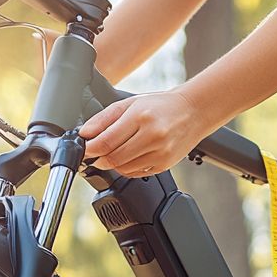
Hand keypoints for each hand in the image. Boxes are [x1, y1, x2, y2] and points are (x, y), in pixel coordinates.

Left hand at [81, 90, 211, 177]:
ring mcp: (160, 153)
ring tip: (112, 151)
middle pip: (113, 158)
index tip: (83, 148)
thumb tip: (84, 134)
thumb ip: (104, 119)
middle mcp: (152, 136)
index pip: (106, 141)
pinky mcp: (164, 165)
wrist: (192, 112)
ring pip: (123, 169)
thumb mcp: (130, 104)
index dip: (90, 148)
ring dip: (112, 163)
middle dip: (98, 158)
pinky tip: (128, 156)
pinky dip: (125, 168)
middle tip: (94, 152)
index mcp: (141, 117)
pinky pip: (135, 173)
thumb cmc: (160, 106)